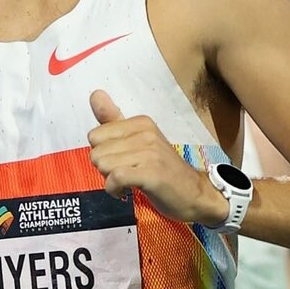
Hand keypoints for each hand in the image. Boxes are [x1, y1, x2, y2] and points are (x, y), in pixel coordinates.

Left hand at [88, 91, 224, 222]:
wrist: (195, 194)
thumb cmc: (164, 171)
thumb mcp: (139, 142)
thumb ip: (114, 121)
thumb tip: (95, 93)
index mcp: (141, 123)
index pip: (95, 136)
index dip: (103, 153)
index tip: (120, 161)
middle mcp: (145, 133)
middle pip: (97, 152)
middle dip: (105, 169)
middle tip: (125, 174)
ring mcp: (150, 153)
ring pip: (104, 164)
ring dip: (110, 181)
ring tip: (127, 183)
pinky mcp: (152, 173)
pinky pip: (115, 178)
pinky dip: (114, 189)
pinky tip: (123, 192)